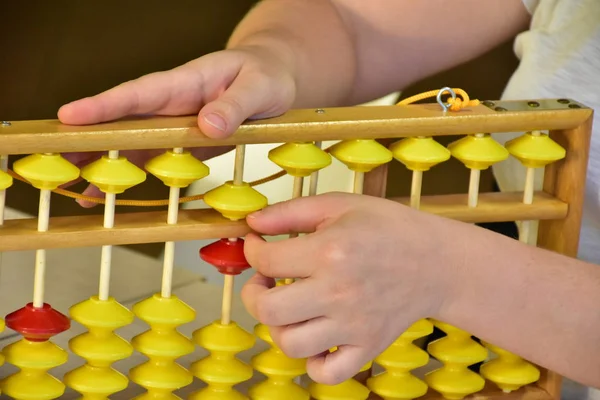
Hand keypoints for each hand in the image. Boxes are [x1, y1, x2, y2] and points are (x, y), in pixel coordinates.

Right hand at [56, 45, 296, 205]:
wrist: (271, 78)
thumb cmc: (265, 74)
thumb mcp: (259, 86)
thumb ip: (235, 106)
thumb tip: (208, 126)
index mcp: (186, 82)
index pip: (140, 93)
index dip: (104, 106)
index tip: (71, 117)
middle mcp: (171, 104)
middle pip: (122, 121)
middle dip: (87, 139)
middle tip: (54, 160)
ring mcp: (172, 123)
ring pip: (129, 143)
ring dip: (102, 164)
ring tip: (74, 190)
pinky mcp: (180, 141)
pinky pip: (150, 157)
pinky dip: (130, 176)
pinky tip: (110, 194)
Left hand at [241, 192, 463, 384]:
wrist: (437, 261)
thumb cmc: (389, 228)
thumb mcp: (340, 204)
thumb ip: (290, 211)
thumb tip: (251, 223)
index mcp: (331, 251)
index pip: (266, 261)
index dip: (252, 250)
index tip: (259, 246)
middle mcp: (339, 292)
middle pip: (268, 310)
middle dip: (254, 293)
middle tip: (265, 281)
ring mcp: (354, 325)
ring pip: (290, 344)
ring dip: (278, 327)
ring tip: (289, 308)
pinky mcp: (368, 347)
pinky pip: (327, 373)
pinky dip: (312, 361)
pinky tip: (315, 336)